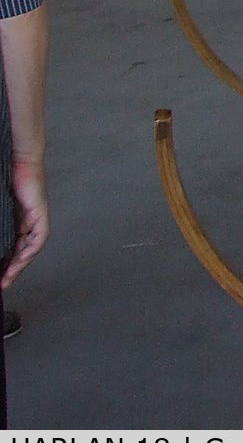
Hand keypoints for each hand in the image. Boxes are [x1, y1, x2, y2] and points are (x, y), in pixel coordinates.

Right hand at [3, 156, 47, 288]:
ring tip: (7, 278)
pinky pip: (38, 238)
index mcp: (16, 218)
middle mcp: (27, 220)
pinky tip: (21, 260)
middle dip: (11, 269)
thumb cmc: (7, 176)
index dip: (5, 262)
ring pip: (30, 248)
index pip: (12, 245)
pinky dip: (29, 251)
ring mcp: (35, 217)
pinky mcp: (39, 213)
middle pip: (21, 251)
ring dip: (19, 265)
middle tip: (1, 284)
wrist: (20, 158)